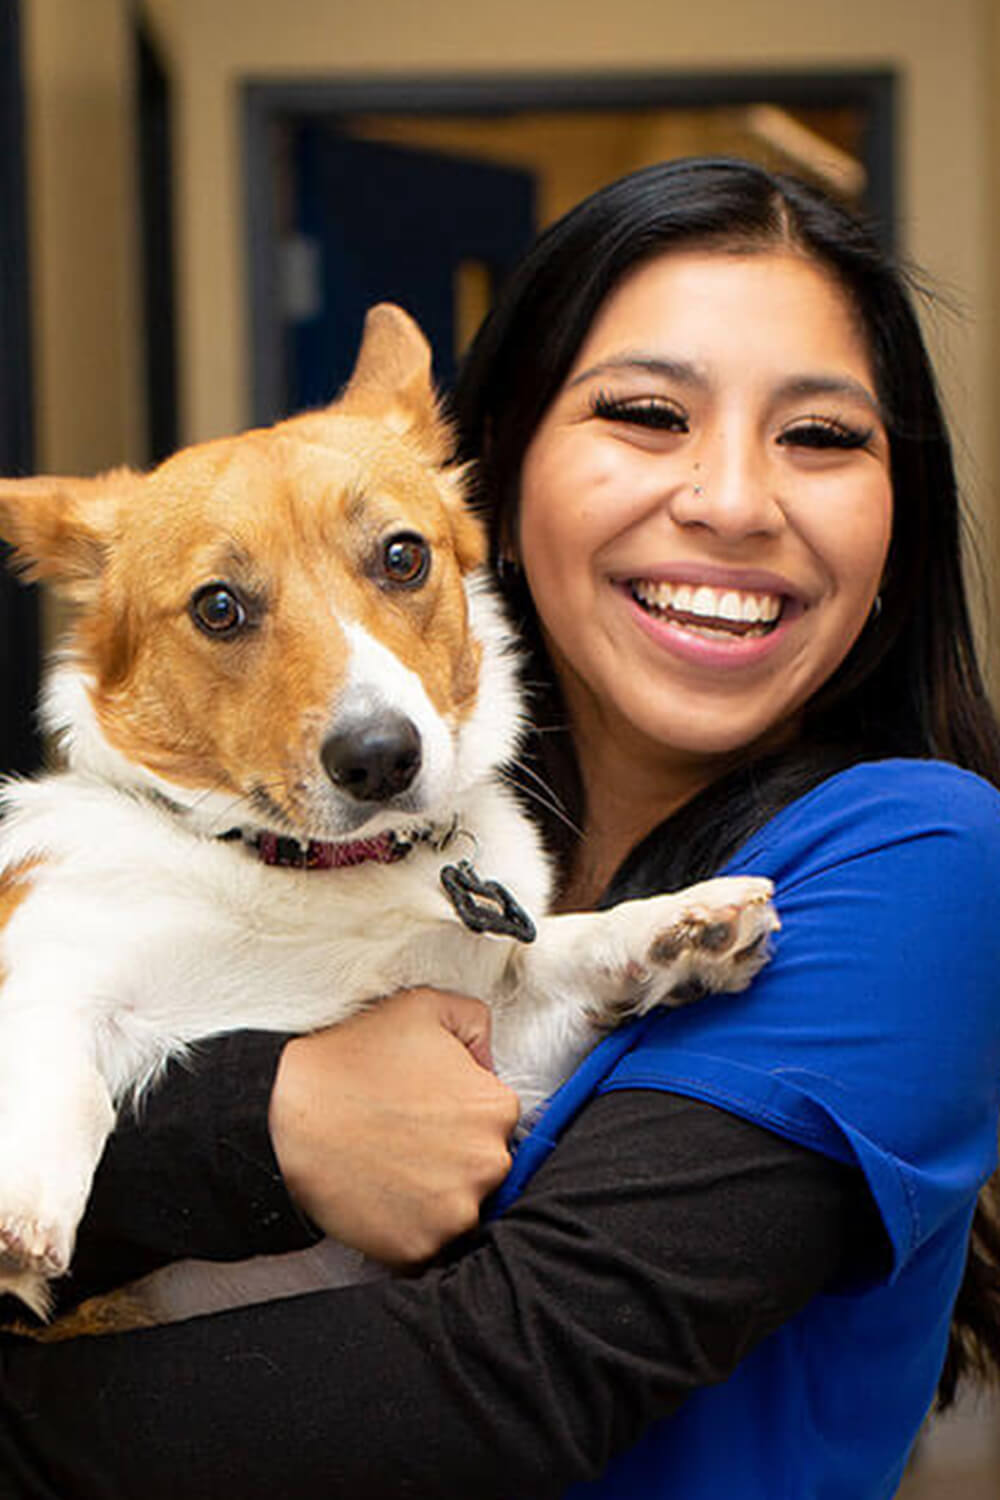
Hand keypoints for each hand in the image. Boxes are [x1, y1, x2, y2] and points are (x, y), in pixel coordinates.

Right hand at [268, 989, 520, 1266]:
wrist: (285, 1110)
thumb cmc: (351, 1058)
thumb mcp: (423, 1006)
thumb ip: (475, 1023)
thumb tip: (488, 1063)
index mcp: (495, 1108)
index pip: (498, 1120)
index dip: (463, 1114)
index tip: (430, 1113)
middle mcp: (488, 1164)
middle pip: (486, 1169)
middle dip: (454, 1157)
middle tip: (408, 1141)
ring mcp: (454, 1212)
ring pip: (461, 1210)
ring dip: (435, 1196)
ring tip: (391, 1169)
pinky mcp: (418, 1248)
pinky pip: (427, 1245)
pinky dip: (408, 1228)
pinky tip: (379, 1197)